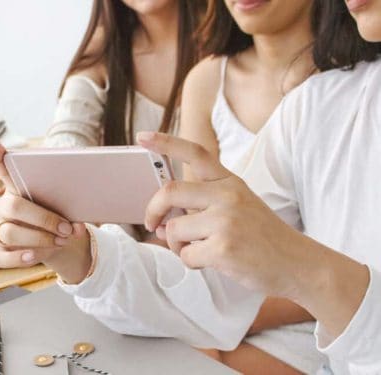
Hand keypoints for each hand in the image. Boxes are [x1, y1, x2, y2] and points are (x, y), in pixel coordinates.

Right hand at [0, 140, 91, 283]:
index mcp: (19, 189)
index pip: (6, 169)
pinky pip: (2, 257)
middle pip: (13, 207)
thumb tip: (76, 223)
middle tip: (66, 228)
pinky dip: (19, 258)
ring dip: (39, 239)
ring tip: (60, 241)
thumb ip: (68, 207)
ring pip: (10, 233)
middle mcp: (4, 207)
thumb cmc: (60, 219)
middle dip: (43, 218)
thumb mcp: (66, 207)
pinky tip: (34, 256)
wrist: (61, 244)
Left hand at [138, 131, 369, 336]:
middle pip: (169, 192)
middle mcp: (228, 195)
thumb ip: (201, 210)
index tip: (142, 137)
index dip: (166, 143)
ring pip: (174, 229)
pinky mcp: (223, 248)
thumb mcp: (238, 209)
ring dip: (176, 245)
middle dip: (152, 210)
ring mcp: (226, 221)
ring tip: (196, 250)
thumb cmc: (264, 239)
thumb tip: (161, 226)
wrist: (300, 265)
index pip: (195, 153)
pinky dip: (191, 263)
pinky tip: (212, 262)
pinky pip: (186, 255)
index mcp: (230, 182)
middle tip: (151, 224)